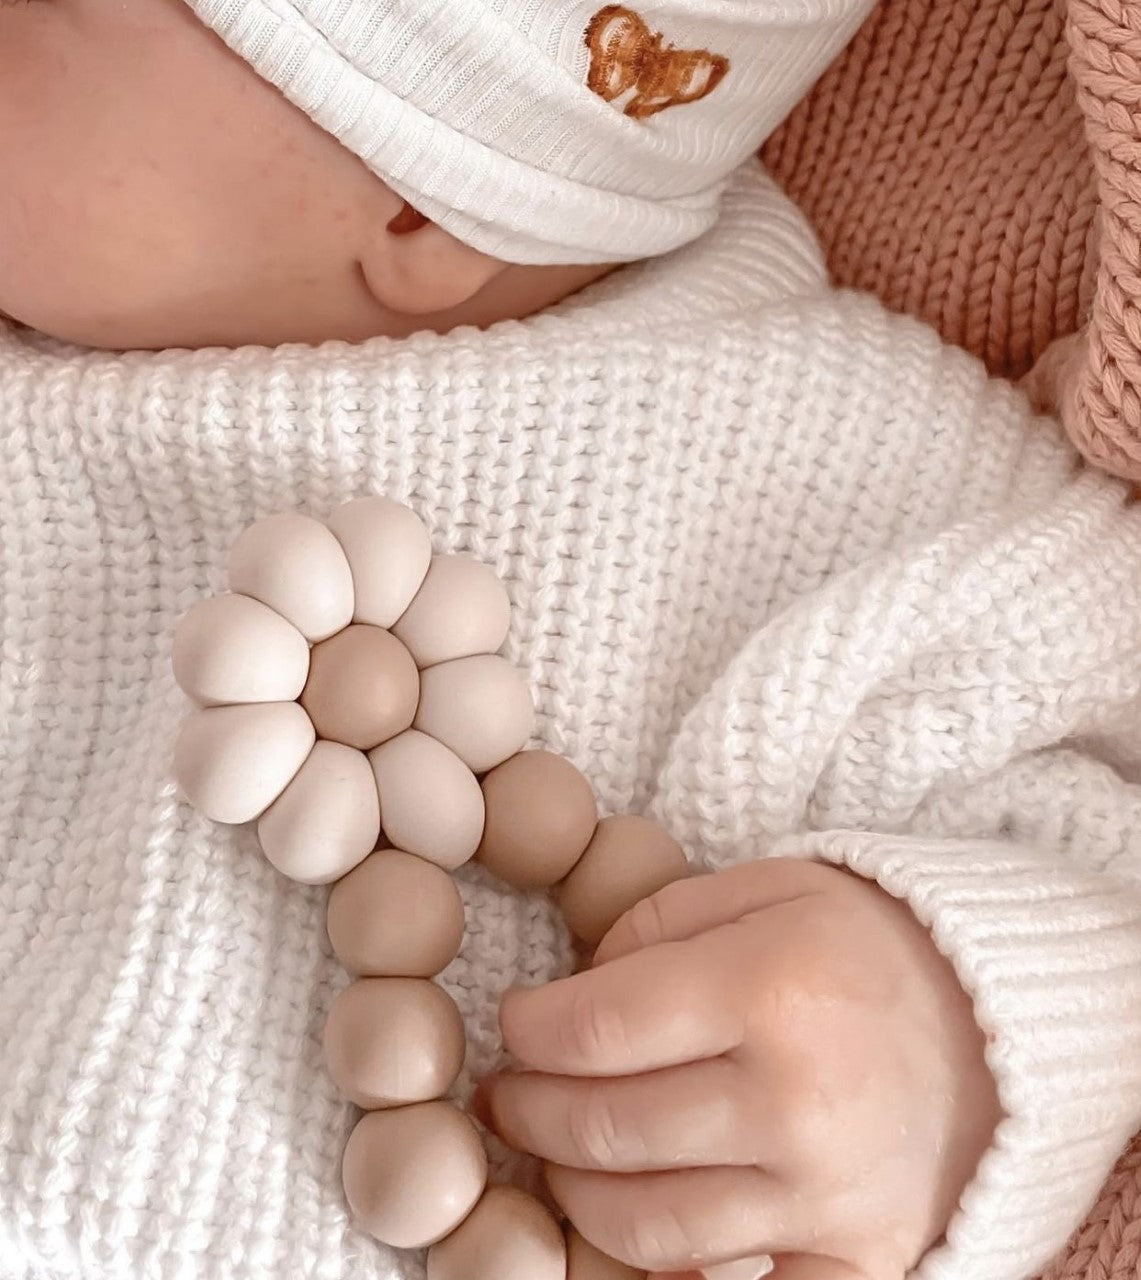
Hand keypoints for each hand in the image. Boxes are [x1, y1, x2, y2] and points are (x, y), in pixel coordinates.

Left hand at [475, 859, 1000, 1279]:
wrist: (1008, 1022)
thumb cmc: (869, 941)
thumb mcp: (766, 887)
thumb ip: (656, 924)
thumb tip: (572, 992)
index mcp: (769, 990)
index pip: (594, 1030)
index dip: (529, 1030)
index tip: (516, 1023)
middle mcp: (795, 1103)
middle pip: (603, 1129)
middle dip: (528, 1108)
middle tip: (508, 1093)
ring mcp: (826, 1196)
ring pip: (642, 1223)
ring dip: (572, 1187)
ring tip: (556, 1149)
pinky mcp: (856, 1259)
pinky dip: (659, 1270)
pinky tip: (629, 1223)